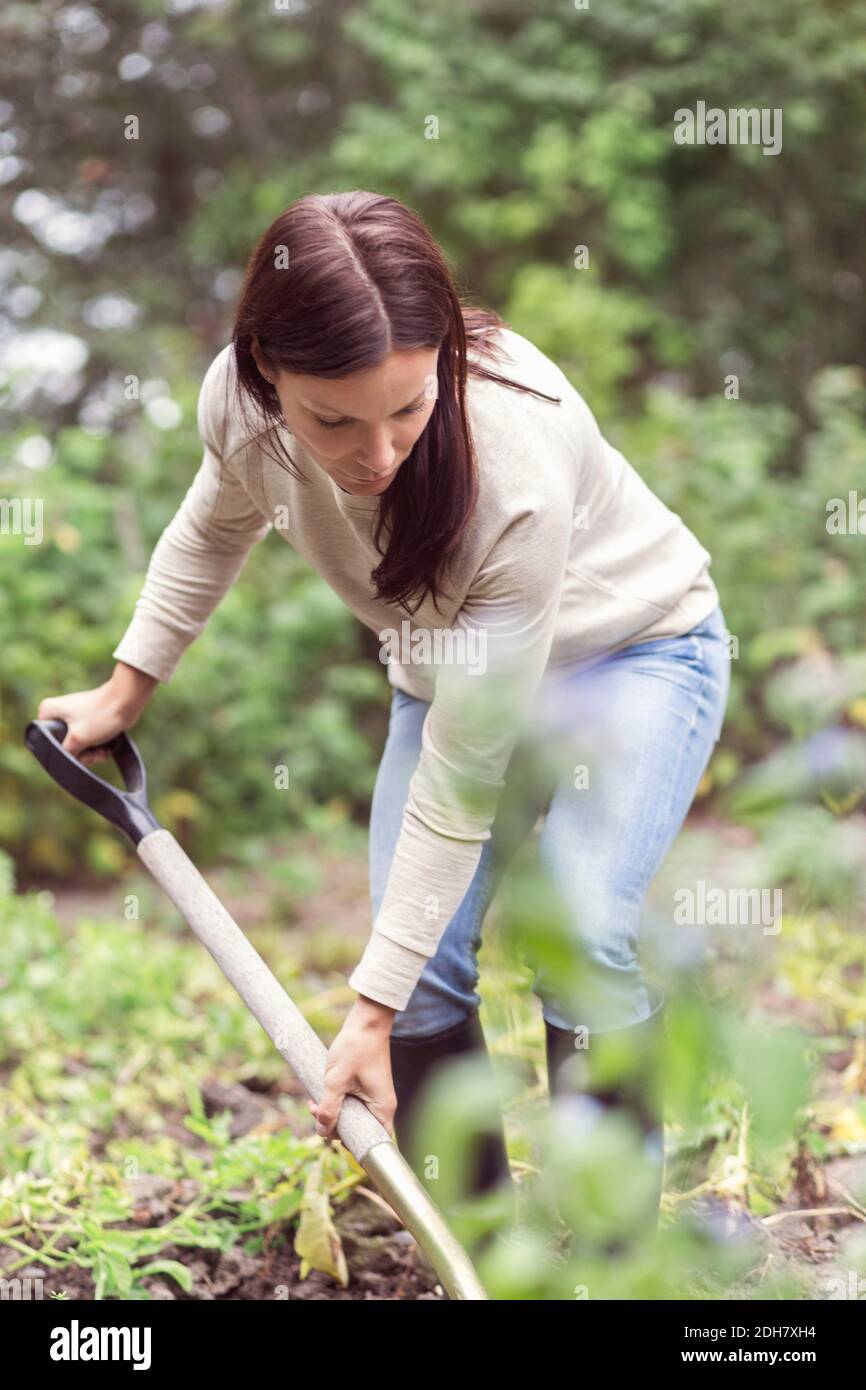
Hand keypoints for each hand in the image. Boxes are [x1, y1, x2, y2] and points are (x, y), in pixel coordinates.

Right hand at [37, 664, 156, 767]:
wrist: (126, 701)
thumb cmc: (101, 715)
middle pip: (63, 746)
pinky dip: (96, 748)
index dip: (61, 751)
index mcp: (48, 711)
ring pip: (77, 746)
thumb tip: (63, 762)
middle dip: (80, 754)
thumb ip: (65, 753)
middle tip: (93, 754)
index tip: (77, 752)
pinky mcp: (88, 722)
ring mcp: (73, 717)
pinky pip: (87, 741)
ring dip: (90, 754)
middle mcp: (58, 713)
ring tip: (101, 752)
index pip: (45, 740)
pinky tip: (105, 750)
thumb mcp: (78, 739)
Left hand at [309, 996, 396, 1141]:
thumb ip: (329, 1107)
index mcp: (382, 1109)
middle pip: (357, 1131)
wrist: (366, 1021)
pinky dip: (336, 1103)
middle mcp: (381, 1107)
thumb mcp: (336, 1079)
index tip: (329, 1131)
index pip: (370, 1142)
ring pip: (351, 1117)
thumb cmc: (355, 1047)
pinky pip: (351, 1105)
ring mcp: (374, 1098)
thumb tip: (322, 1129)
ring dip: (331, 1113)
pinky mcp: (367, 1089)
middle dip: (333, 1125)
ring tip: (312, 1103)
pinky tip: (319, 1097)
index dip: (349, 1143)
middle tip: (315, 1111)